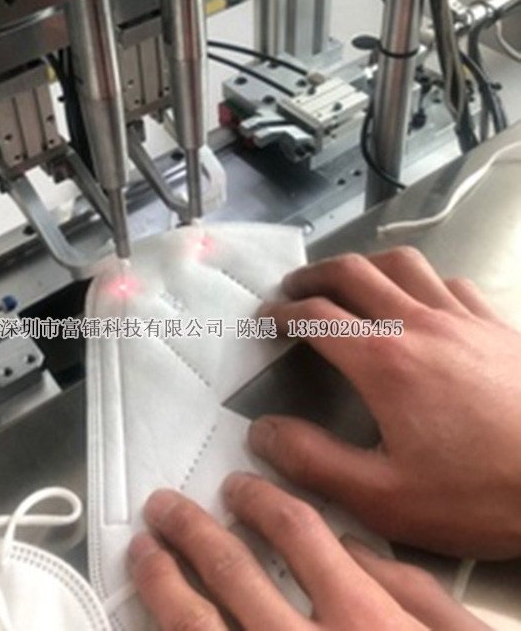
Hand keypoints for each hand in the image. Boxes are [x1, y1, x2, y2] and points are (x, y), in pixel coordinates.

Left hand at [129, 477, 487, 629]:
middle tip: (165, 509)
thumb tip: (355, 548)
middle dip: (191, 530)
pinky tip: (153, 624)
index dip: (260, 499)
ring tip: (143, 555)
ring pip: (198, 628)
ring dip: (162, 583)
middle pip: (232, 570)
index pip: (296, 532)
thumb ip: (411, 590)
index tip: (238, 489)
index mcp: (362, 623)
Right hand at [253, 246, 520, 558]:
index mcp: (384, 360)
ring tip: (350, 279)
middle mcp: (419, 324)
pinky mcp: (498, 325)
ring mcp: (462, 318)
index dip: (281, 312)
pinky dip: (420, 279)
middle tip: (294, 287)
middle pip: (352, 272)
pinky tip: (422, 299)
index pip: (316, 315)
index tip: (266, 319)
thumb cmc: (486, 492)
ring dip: (365, 264)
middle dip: (314, 274)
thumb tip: (264, 432)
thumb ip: (315, 462)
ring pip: (401, 263)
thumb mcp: (387, 497)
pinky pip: (449, 281)